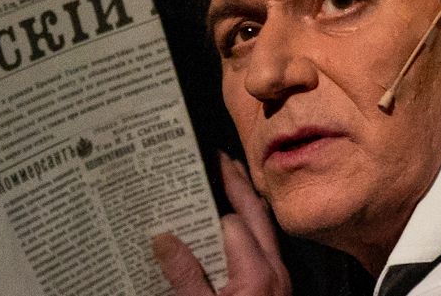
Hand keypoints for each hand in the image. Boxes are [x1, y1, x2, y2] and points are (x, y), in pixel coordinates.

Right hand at [153, 152, 291, 295]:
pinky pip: (267, 245)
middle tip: (221, 158)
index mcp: (257, 272)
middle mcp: (274, 269)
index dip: (211, 209)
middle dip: (239, 185)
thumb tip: (161, 237)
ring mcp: (279, 278)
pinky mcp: (276, 288)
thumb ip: (184, 274)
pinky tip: (240, 224)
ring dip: (248, 202)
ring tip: (232, 179)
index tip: (194, 183)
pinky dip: (253, 226)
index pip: (233, 224)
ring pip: (266, 228)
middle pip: (257, 215)